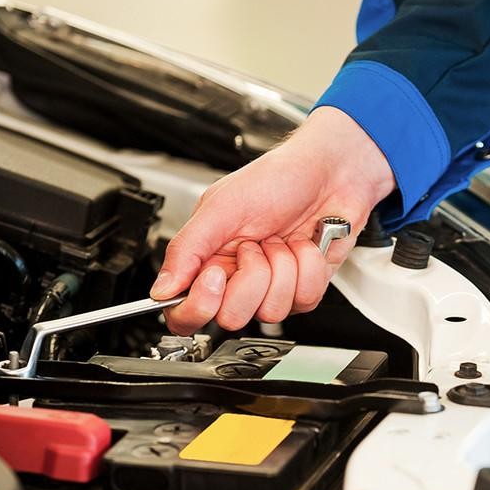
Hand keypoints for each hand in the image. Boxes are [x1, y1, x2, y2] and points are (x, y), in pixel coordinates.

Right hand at [151, 106, 394, 334]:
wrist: (329, 172)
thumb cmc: (276, 179)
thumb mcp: (222, 206)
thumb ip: (186, 249)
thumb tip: (160, 289)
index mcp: (207, 260)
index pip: (185, 312)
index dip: (199, 305)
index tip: (216, 275)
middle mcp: (237, 278)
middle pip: (231, 317)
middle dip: (251, 277)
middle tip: (256, 244)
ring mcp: (271, 286)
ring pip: (270, 311)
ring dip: (283, 267)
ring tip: (282, 239)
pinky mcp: (303, 288)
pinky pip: (304, 300)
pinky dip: (308, 267)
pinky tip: (304, 245)